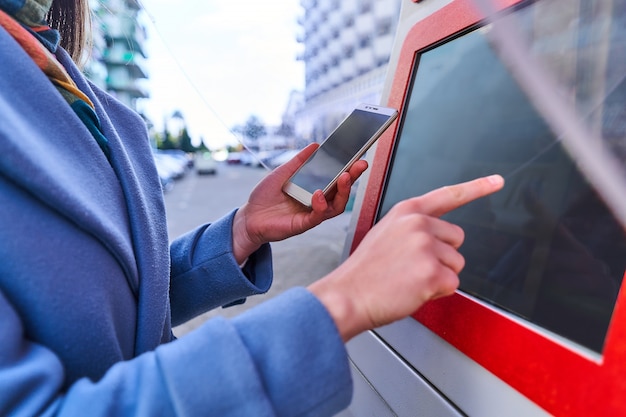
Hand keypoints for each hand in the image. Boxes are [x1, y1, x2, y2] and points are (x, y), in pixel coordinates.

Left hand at [232, 144, 367, 263]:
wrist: (249, 216)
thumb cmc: (266, 196)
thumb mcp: (282, 173)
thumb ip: (299, 161)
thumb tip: (316, 145)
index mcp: (315, 189)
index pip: (337, 179)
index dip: (349, 169)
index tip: (358, 156)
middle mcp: (317, 202)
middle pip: (342, 192)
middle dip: (353, 178)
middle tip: (360, 165)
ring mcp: (312, 214)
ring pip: (336, 206)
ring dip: (342, 192)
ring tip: (343, 177)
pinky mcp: (302, 224)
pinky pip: (317, 216)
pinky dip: (320, 205)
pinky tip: (318, 194)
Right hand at [309, 175, 504, 341]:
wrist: (348, 295)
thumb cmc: (365, 270)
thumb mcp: (385, 233)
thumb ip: (412, 228)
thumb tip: (437, 238)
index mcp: (407, 211)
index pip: (448, 195)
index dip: (477, 187)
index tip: (498, 181)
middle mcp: (419, 224)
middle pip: (457, 240)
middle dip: (443, 256)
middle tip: (412, 266)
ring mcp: (426, 247)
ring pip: (456, 264)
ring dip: (439, 275)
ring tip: (409, 278)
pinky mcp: (432, 272)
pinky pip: (452, 284)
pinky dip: (437, 292)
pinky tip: (413, 289)